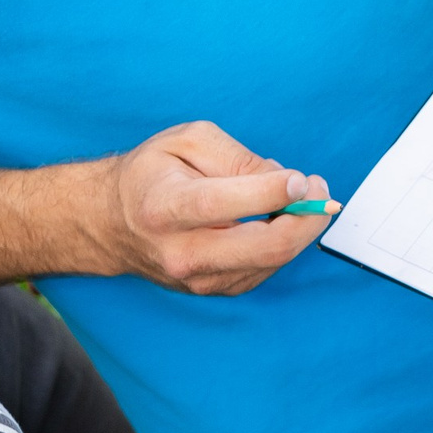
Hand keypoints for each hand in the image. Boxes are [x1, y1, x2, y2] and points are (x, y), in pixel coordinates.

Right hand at [88, 120, 336, 293]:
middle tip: (321, 193)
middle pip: (265, 247)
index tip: (303, 180)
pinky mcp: (214, 290)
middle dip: (307, 220)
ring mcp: (198, 279)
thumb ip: (238, 158)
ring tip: (296, 198)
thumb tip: (287, 184)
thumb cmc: (151, 175)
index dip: (273, 193)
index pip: (225, 205)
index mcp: (166, 207)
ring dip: (298, 229)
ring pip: (273, 260)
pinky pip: (265, 268)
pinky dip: (281, 243)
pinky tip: (275, 220)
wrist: (112, 223)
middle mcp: (181, 252)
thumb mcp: (188, 142)